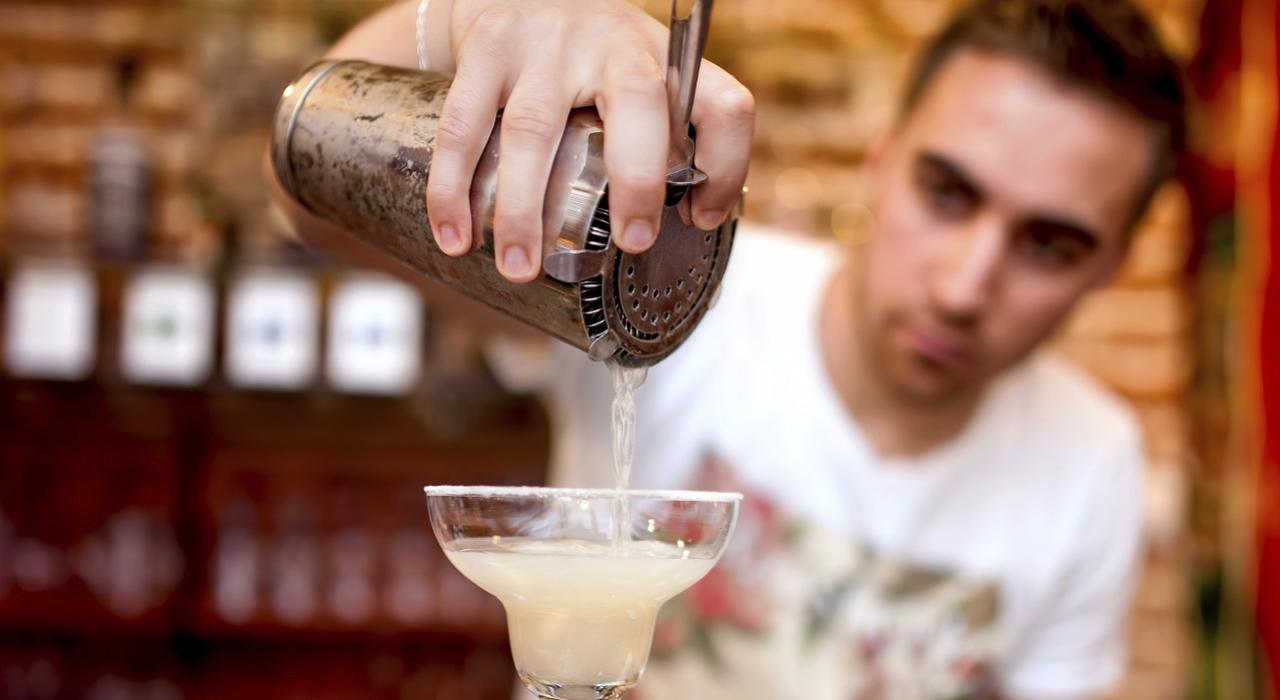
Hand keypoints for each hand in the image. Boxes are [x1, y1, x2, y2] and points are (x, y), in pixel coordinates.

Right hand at [425, 0, 754, 282]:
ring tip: (519, 267)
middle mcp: (613, 45)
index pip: (722, 104)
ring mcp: (545, 46)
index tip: (699, 219)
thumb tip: (690, 223)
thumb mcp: (643, 82)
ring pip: (534, 130)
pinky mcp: (486, 51)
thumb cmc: (592, 60)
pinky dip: (453, 188)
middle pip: (637, 103)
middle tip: (629, 243)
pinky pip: (463, 127)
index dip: (726, 165)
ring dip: (523, 209)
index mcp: (664, 62)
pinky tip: (455, 236)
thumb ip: (666, 142)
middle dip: (638, 179)